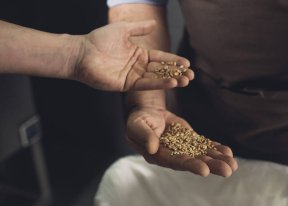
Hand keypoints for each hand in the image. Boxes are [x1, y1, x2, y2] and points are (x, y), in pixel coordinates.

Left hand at [72, 20, 192, 90]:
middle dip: (177, 73)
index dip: (173, 61)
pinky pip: (146, 84)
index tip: (187, 63)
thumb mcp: (123, 30)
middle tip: (191, 75)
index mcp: (138, 54)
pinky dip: (159, 84)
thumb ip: (139, 28)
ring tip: (186, 81)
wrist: (82, 52)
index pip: (160, 58)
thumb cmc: (100, 40)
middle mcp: (138, 66)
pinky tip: (171, 82)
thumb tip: (154, 23)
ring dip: (172, 80)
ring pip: (156, 78)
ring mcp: (133, 76)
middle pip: (161, 70)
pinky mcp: (127, 85)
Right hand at [126, 106, 237, 176]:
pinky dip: (216, 149)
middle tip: (228, 171)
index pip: (177, 162)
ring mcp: (184, 148)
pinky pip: (205, 146)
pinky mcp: (190, 140)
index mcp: (160, 156)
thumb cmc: (138, 120)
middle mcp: (175, 155)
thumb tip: (153, 148)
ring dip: (219, 160)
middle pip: (195, 162)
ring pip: (203, 156)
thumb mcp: (137, 126)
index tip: (204, 170)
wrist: (147, 112)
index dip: (191, 166)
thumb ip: (145, 136)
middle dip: (212, 166)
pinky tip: (228, 153)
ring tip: (234, 165)